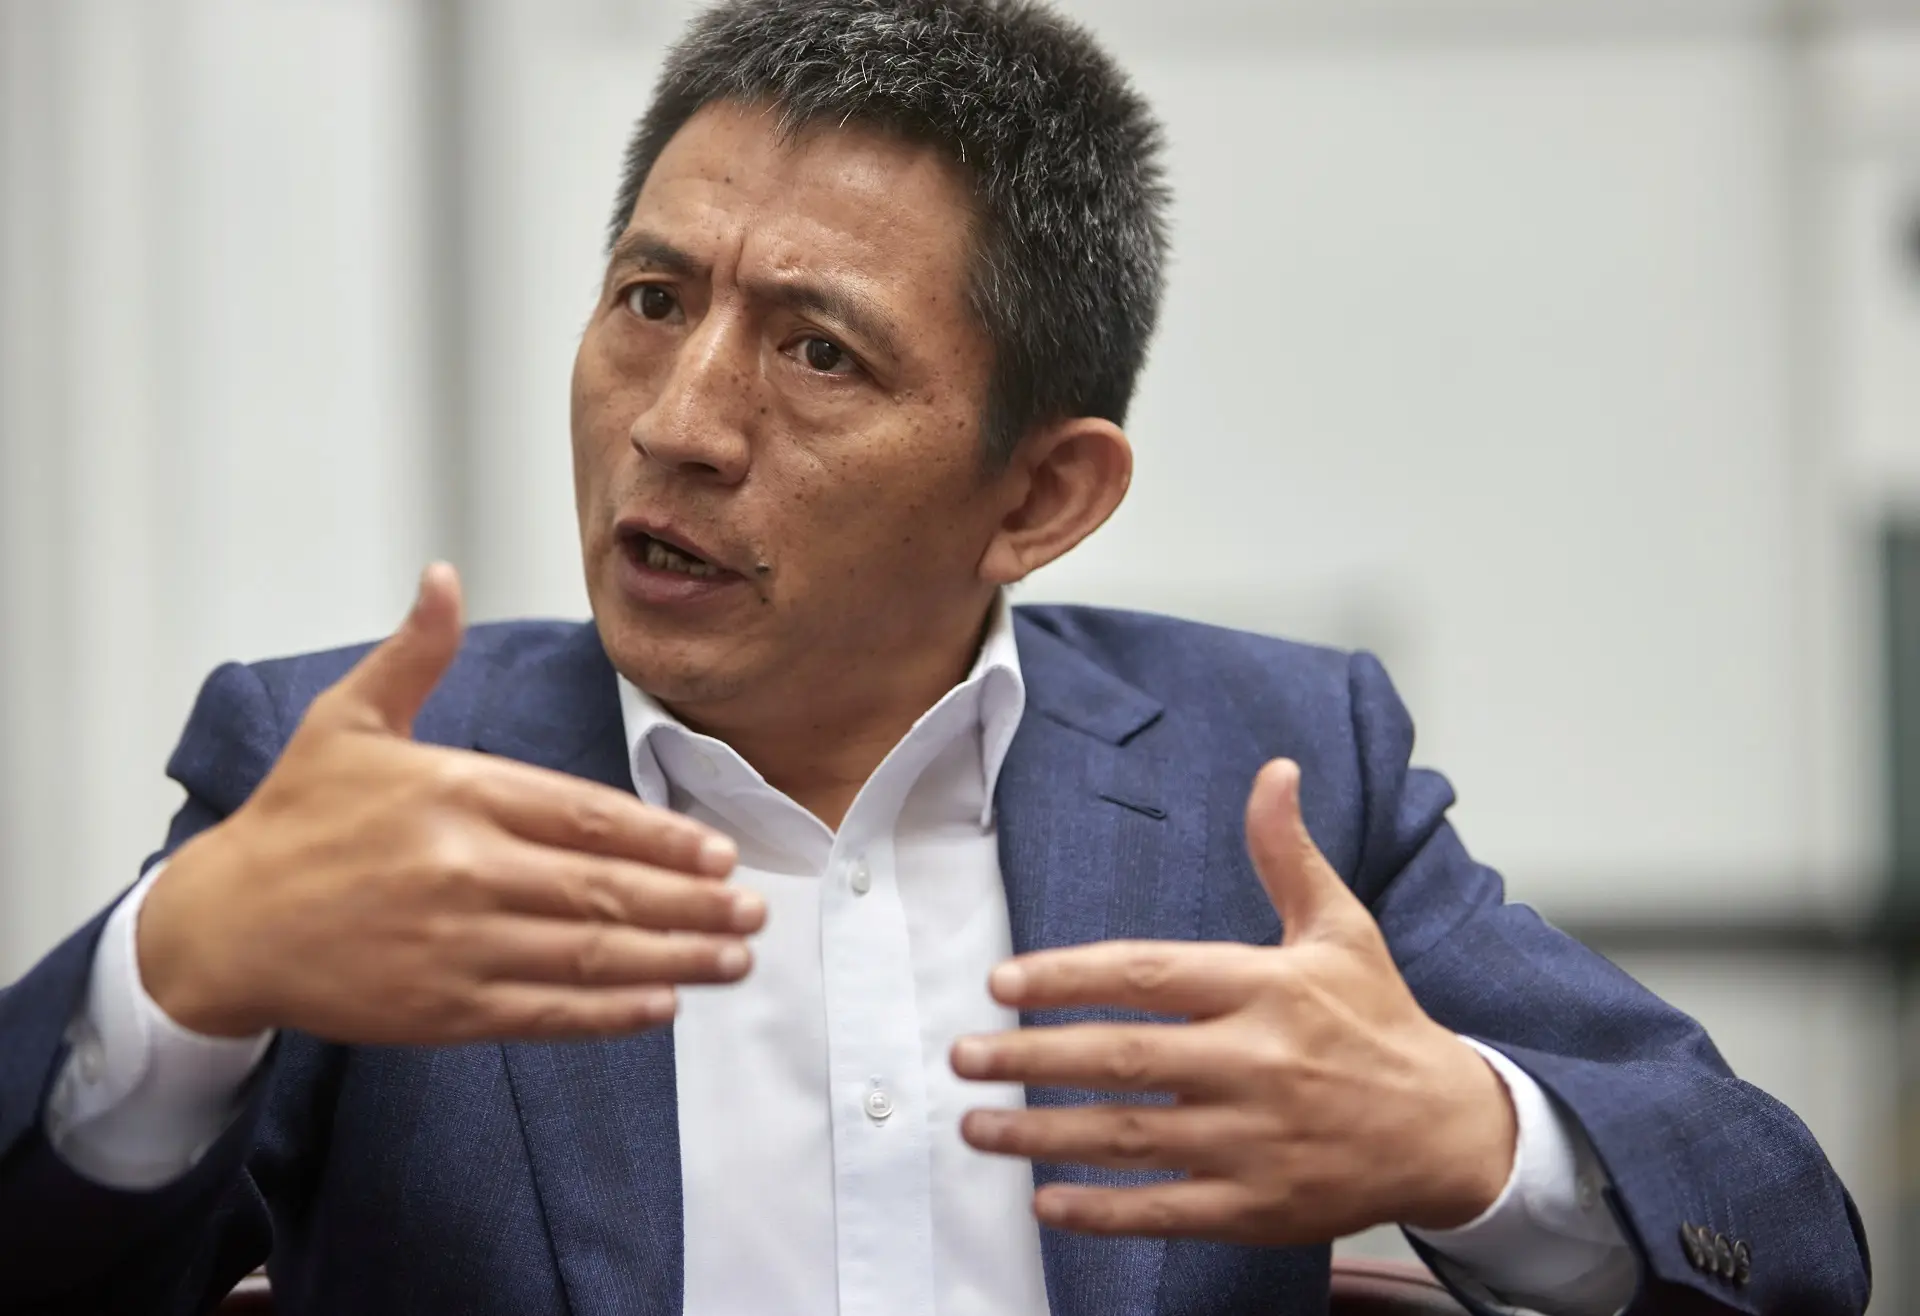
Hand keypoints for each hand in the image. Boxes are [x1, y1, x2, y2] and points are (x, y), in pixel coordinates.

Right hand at [138, 564, 761, 1042]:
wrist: (222, 925)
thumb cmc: (294, 819)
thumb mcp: (347, 721)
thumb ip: (413, 655)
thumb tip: (443, 576)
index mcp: (456, 792)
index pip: (586, 815)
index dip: (663, 837)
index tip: (721, 852)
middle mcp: (465, 869)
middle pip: (605, 888)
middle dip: (692, 902)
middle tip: (753, 910)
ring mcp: (455, 944)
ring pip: (588, 954)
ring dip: (673, 958)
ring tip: (734, 957)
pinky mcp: (441, 1008)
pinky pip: (545, 1011)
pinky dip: (609, 1011)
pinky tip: (662, 1005)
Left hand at [950, 759, 1515, 1241]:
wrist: (1449, 1130)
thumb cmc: (1380, 1022)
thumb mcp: (1341, 928)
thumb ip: (1287, 854)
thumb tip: (1274, 772)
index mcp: (1266, 988)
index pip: (1148, 975)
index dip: (1068, 976)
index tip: (1002, 984)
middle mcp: (1256, 1063)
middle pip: (1122, 1057)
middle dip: (1031, 1057)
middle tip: (964, 1056)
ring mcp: (1255, 1142)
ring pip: (1129, 1137)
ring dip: (1042, 1135)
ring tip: (976, 1126)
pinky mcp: (1259, 1207)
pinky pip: (1165, 1211)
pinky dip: (1101, 1212)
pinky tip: (1045, 1202)